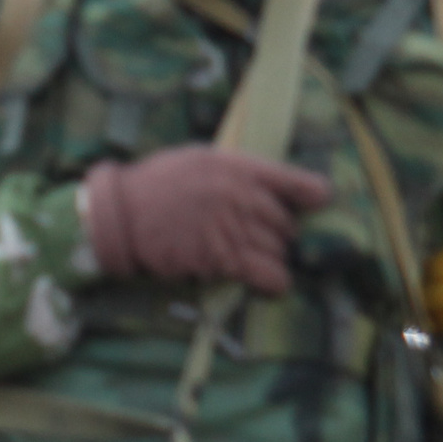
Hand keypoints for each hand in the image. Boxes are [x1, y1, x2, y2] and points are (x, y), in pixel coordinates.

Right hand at [81, 146, 332, 295]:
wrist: (122, 214)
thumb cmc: (159, 183)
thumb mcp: (200, 159)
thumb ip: (237, 171)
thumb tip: (271, 187)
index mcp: (238, 167)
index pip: (294, 181)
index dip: (313, 193)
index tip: (320, 200)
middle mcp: (240, 196)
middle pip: (286, 222)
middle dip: (280, 233)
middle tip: (262, 236)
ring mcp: (232, 227)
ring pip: (278, 249)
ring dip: (273, 256)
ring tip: (256, 257)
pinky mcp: (221, 258)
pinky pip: (266, 273)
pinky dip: (274, 281)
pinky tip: (273, 282)